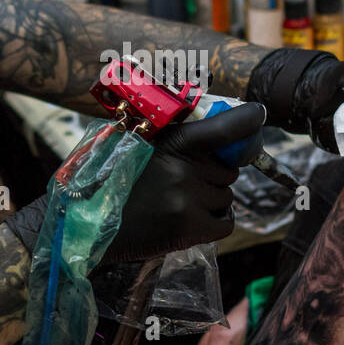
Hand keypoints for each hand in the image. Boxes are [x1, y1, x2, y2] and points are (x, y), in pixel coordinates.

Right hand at [103, 102, 264, 263]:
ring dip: (210, 201)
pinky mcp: (187, 229)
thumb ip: (172, 136)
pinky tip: (190, 221)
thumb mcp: (134, 143)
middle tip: (182, 184)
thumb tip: (215, 132)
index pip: (223, 127)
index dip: (246, 120)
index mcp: (171, 141)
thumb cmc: (109, 180)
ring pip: (226, 197)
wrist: (85, 224)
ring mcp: (186, 200)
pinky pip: (225, 222)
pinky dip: (214, 222)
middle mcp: (183, 168)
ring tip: (177, 204)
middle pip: (227, 170)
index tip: (258, 115)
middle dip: (213, 176)